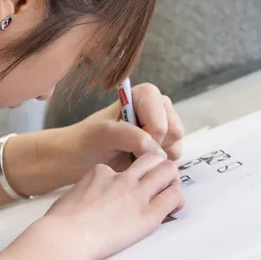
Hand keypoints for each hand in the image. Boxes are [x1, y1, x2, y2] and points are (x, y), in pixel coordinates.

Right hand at [44, 153, 183, 259]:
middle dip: (159, 166)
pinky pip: (173, 197)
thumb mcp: (74, 195)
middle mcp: (121, 177)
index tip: (131, 188)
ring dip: (172, 179)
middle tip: (160, 182)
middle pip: (150, 158)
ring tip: (170, 192)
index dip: (131, 176)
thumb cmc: (62, 221)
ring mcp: (136, 194)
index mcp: (101, 172)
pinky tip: (175, 208)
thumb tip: (90, 202)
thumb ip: (88, 192)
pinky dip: (177, 199)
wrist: (67, 236)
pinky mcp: (148, 214)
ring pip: (167, 171)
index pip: (125, 166)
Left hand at [68, 83, 184, 174]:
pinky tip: (139, 160)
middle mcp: (157, 107)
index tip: (131, 143)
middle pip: (174, 131)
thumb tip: (155, 148)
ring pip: (176, 146)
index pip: (161, 119)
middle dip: (155, 146)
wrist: (83, 158)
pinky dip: (158, 164)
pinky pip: (175, 158)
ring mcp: (163, 126)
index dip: (150, 135)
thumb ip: (128, 135)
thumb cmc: (89, 141)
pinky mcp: (165, 145)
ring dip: (156, 157)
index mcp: (144, 95)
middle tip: (131, 150)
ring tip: (133, 155)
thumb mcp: (102, 134)